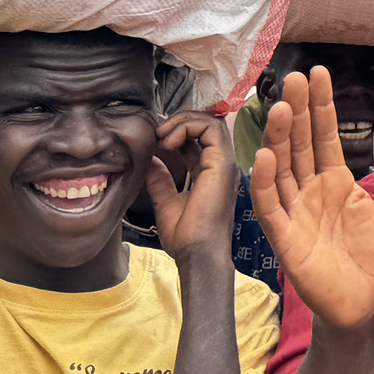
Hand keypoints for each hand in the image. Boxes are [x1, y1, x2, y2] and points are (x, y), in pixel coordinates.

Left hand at [147, 111, 238, 267]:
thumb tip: (150, 161)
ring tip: (161, 134)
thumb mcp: (166, 202)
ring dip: (183, 122)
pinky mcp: (221, 164)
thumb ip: (160, 181)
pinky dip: (188, 128)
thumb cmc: (186, 236)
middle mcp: (220, 165)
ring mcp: (223, 163)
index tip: (154, 138)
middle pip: (207, 125)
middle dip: (180, 121)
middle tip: (156, 132)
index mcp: (209, 173)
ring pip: (211, 122)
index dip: (177, 131)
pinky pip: (211, 129)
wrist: (196, 252)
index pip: (198, 139)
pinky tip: (168, 142)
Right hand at [250, 67, 373, 334]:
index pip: (324, 135)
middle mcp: (311, 191)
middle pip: (298, 144)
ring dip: (278, 139)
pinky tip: (265, 156)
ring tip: (279, 107)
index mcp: (337, 181)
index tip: (316, 74)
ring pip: (281, 168)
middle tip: (293, 79)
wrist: (369, 303)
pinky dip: (265, 181)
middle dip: (295, 112)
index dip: (320, 106)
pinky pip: (270, 205)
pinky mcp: (284, 237)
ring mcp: (295, 212)